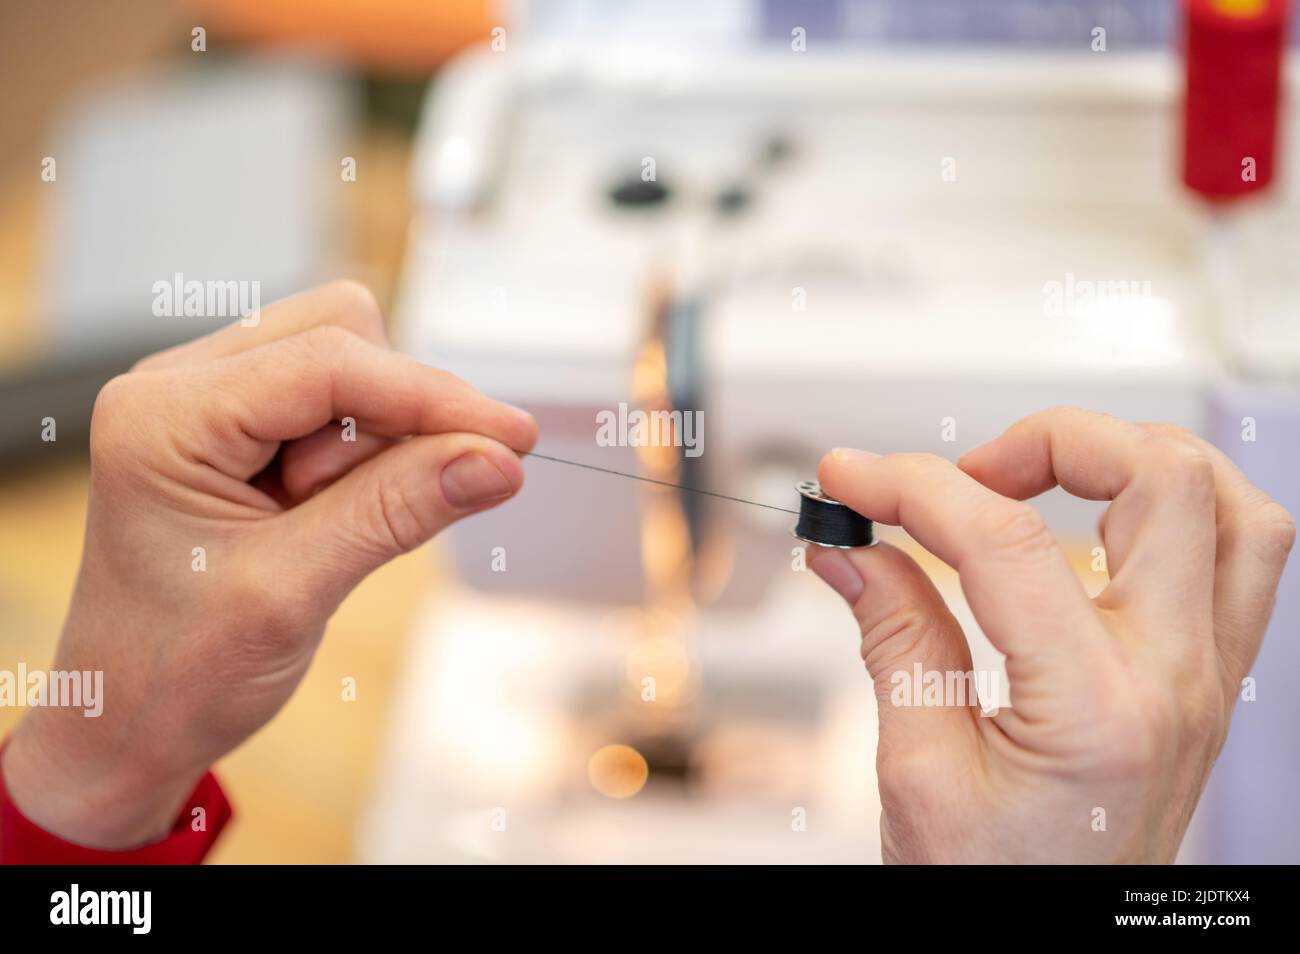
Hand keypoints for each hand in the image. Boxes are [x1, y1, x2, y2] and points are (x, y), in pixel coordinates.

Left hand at [2, 281, 536, 848]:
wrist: (125, 727)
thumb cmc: (178, 674)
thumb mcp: (294, 594)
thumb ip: (397, 511)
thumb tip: (500, 460)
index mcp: (164, 417)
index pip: (329, 363)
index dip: (432, 396)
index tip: (515, 440)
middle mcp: (177, 387)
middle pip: (338, 336)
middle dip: (389, 417)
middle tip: (364, 513)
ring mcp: (206, 402)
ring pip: (344, 362)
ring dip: (371, 439)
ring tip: (325, 526)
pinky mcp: (235, 429)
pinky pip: (333, 403)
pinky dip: (361, 452)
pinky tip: (331, 513)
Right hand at [810, 407, 1293, 862]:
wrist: (1055, 950)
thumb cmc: (994, 889)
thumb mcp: (919, 773)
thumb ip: (896, 641)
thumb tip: (854, 553)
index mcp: (1095, 711)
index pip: (1005, 541)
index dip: (912, 488)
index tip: (852, 480)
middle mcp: (1174, 684)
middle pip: (1159, 482)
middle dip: (1046, 441)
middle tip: (962, 476)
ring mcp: (1205, 681)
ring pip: (1230, 506)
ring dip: (1133, 460)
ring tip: (1046, 476)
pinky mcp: (1208, 685)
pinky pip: (1241, 559)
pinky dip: (1177, 509)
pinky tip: (1103, 523)